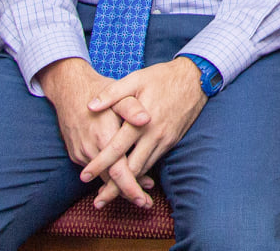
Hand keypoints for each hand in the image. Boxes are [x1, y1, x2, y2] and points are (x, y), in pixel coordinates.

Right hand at [38, 58, 154, 209]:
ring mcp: (80, 153)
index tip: (145, 198)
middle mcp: (90, 149)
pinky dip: (108, 175)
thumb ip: (131, 108)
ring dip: (118, 186)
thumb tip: (146, 119)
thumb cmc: (100, 89)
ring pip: (102, 177)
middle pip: (110, 180)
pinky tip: (122, 176)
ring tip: (139, 193)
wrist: (70, 89)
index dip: (131, 186)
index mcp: (103, 136)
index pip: (118, 171)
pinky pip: (95, 170)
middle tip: (146, 203)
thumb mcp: (119, 93)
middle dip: (128, 193)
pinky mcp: (76, 154)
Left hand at [80, 58, 209, 193]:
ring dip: (128, 185)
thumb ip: (112, 93)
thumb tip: (90, 106)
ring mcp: (165, 140)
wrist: (195, 79)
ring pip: (144, 169)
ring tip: (111, 195)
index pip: (117, 148)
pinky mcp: (171, 141)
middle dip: (114, 187)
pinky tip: (131, 180)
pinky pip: (154, 162)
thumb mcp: (136, 79)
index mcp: (142, 120)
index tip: (84, 176)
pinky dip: (141, 173)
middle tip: (98, 202)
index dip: (100, 164)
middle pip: (131, 168)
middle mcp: (154, 135)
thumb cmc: (162, 77)